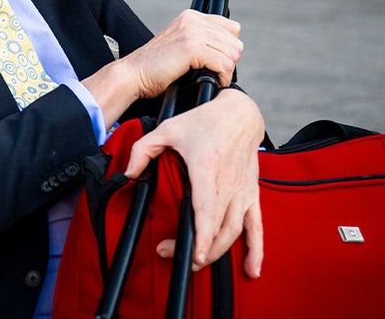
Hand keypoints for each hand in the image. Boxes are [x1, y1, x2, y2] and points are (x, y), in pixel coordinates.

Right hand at [84, 9, 242, 125]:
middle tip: (213, 73)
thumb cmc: (156, 68)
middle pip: (234, 41)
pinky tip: (212, 81)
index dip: (227, 48)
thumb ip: (201, 40)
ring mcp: (192, 32)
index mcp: (191, 17)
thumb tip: (232, 50)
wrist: (133, 75)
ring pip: (231, 53)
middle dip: (228, 60)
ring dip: (225, 70)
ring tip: (211, 77)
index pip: (231, 27)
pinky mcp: (191, 47)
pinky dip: (222, 76)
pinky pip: (223, 63)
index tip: (215, 62)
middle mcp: (193, 20)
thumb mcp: (180, 46)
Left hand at [124, 88, 263, 278]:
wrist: (241, 114)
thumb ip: (143, 149)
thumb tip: (128, 173)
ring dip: (219, 252)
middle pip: (218, 227)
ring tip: (199, 264)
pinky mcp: (252, 194)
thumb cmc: (204, 121)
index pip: (206, 208)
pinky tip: (251, 270)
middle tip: (176, 258)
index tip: (193, 255)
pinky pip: (257, 226)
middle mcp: (228, 182)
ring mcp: (242, 190)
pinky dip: (256, 249)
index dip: (201, 235)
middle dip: (200, 250)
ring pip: (235, 231)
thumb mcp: (168, 128)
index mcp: (207, 167)